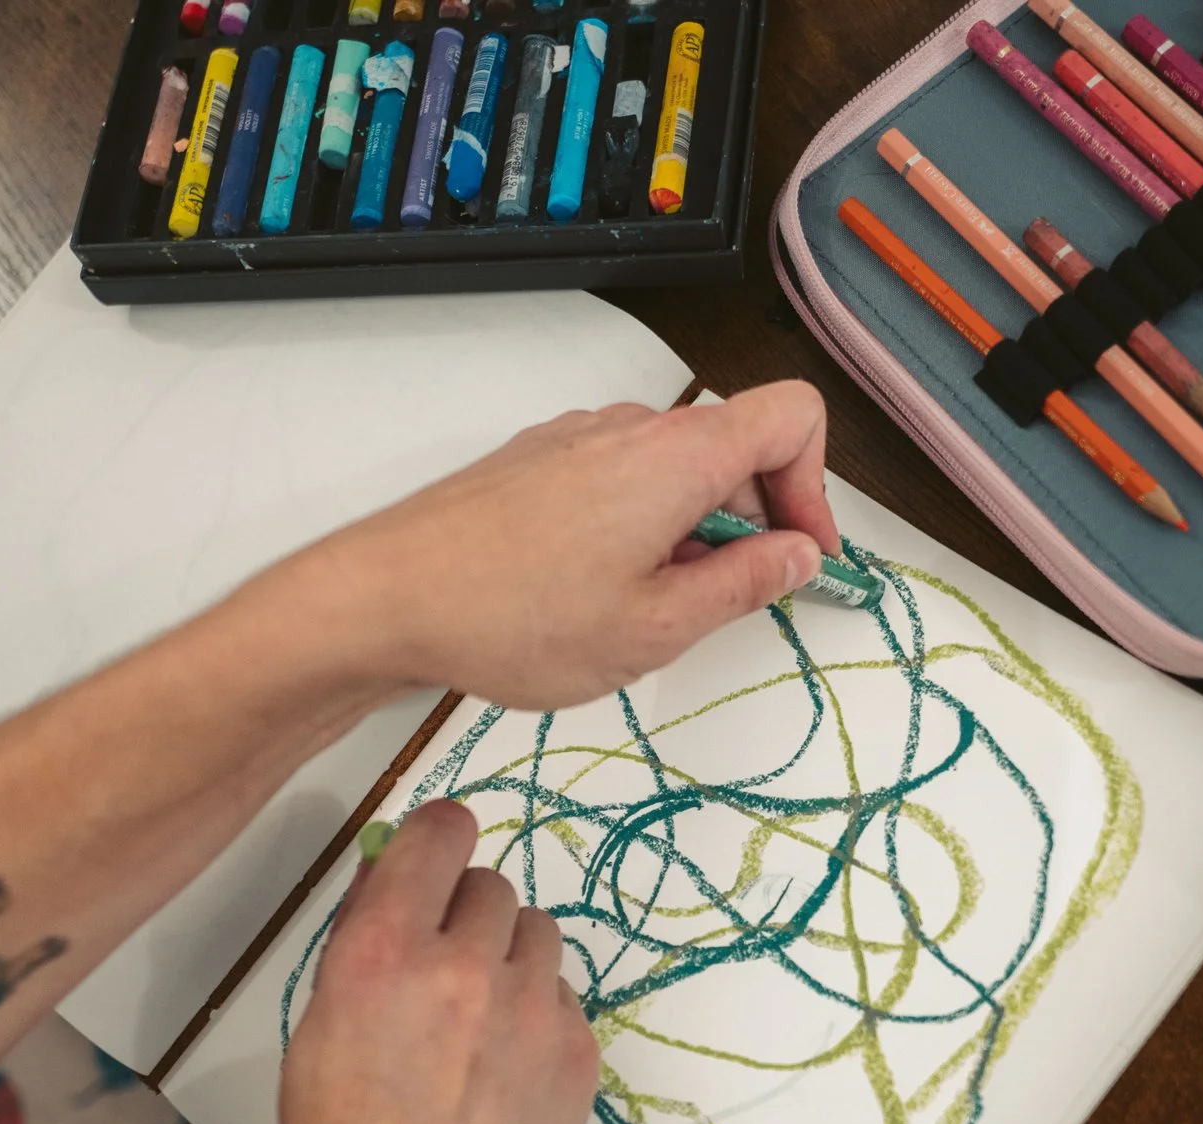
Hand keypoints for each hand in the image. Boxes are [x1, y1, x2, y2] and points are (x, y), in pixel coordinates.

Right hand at [273, 800, 598, 1123]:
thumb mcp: (315, 1041)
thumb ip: (361, 951)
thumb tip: (394, 884)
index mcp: (380, 955)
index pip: (437, 834)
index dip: (437, 837)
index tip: (435, 852)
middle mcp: (464, 967)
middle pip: (490, 884)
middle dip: (464, 913)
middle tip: (439, 970)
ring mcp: (532, 1012)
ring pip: (539, 932)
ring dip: (508, 956)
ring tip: (475, 1024)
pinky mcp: (578, 1056)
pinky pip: (563, 995)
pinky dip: (537, 1014)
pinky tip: (503, 1075)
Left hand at [282, 382, 841, 711]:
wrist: (385, 599)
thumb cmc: (510, 616)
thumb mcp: (655, 629)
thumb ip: (743, 586)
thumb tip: (795, 557)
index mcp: (677, 456)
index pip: (793, 416)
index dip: (816, 489)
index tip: (800, 558)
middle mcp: (630, 428)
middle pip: (736, 446)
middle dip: (755, 521)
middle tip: (733, 602)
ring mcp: (578, 439)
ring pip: (676, 466)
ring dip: (694, 529)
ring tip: (656, 608)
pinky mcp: (538, 461)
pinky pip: (621, 477)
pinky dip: (642, 524)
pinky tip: (602, 591)